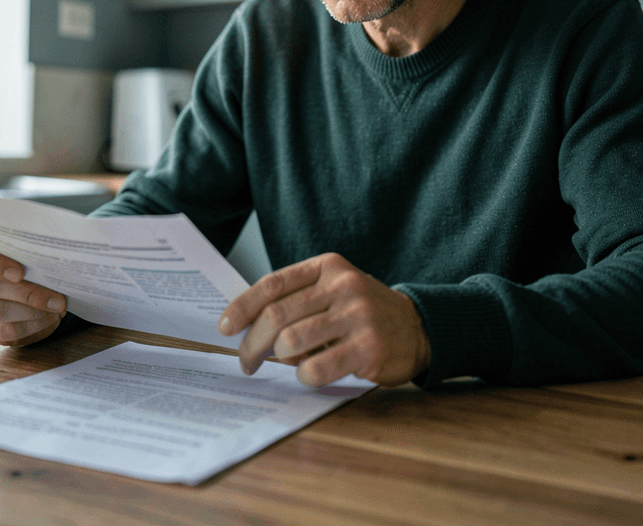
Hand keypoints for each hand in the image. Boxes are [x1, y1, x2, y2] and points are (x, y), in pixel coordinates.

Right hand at [0, 233, 66, 346]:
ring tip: (57, 307)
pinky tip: (48, 319)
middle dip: (26, 293)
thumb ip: (23, 241)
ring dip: (31, 311)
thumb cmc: (19, 255)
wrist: (17, 280)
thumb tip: (50, 248)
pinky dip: (29, 325)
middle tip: (56, 297)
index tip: (20, 272)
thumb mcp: (17, 243)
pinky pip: (2, 331)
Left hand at [218, 252, 430, 386]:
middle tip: (246, 361)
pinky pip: (317, 368)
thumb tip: (246, 324)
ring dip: (277, 360)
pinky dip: (304, 376)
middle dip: (251, 343)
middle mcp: (342, 286)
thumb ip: (297, 299)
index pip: (273, 284)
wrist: (417, 327)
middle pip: (277, 316)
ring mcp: (357, 316)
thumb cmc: (362, 311)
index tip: (225, 326)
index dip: (243, 306)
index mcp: (327, 267)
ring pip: (292, 341)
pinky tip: (310, 373)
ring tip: (282, 365)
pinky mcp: (368, 348)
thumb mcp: (333, 290)